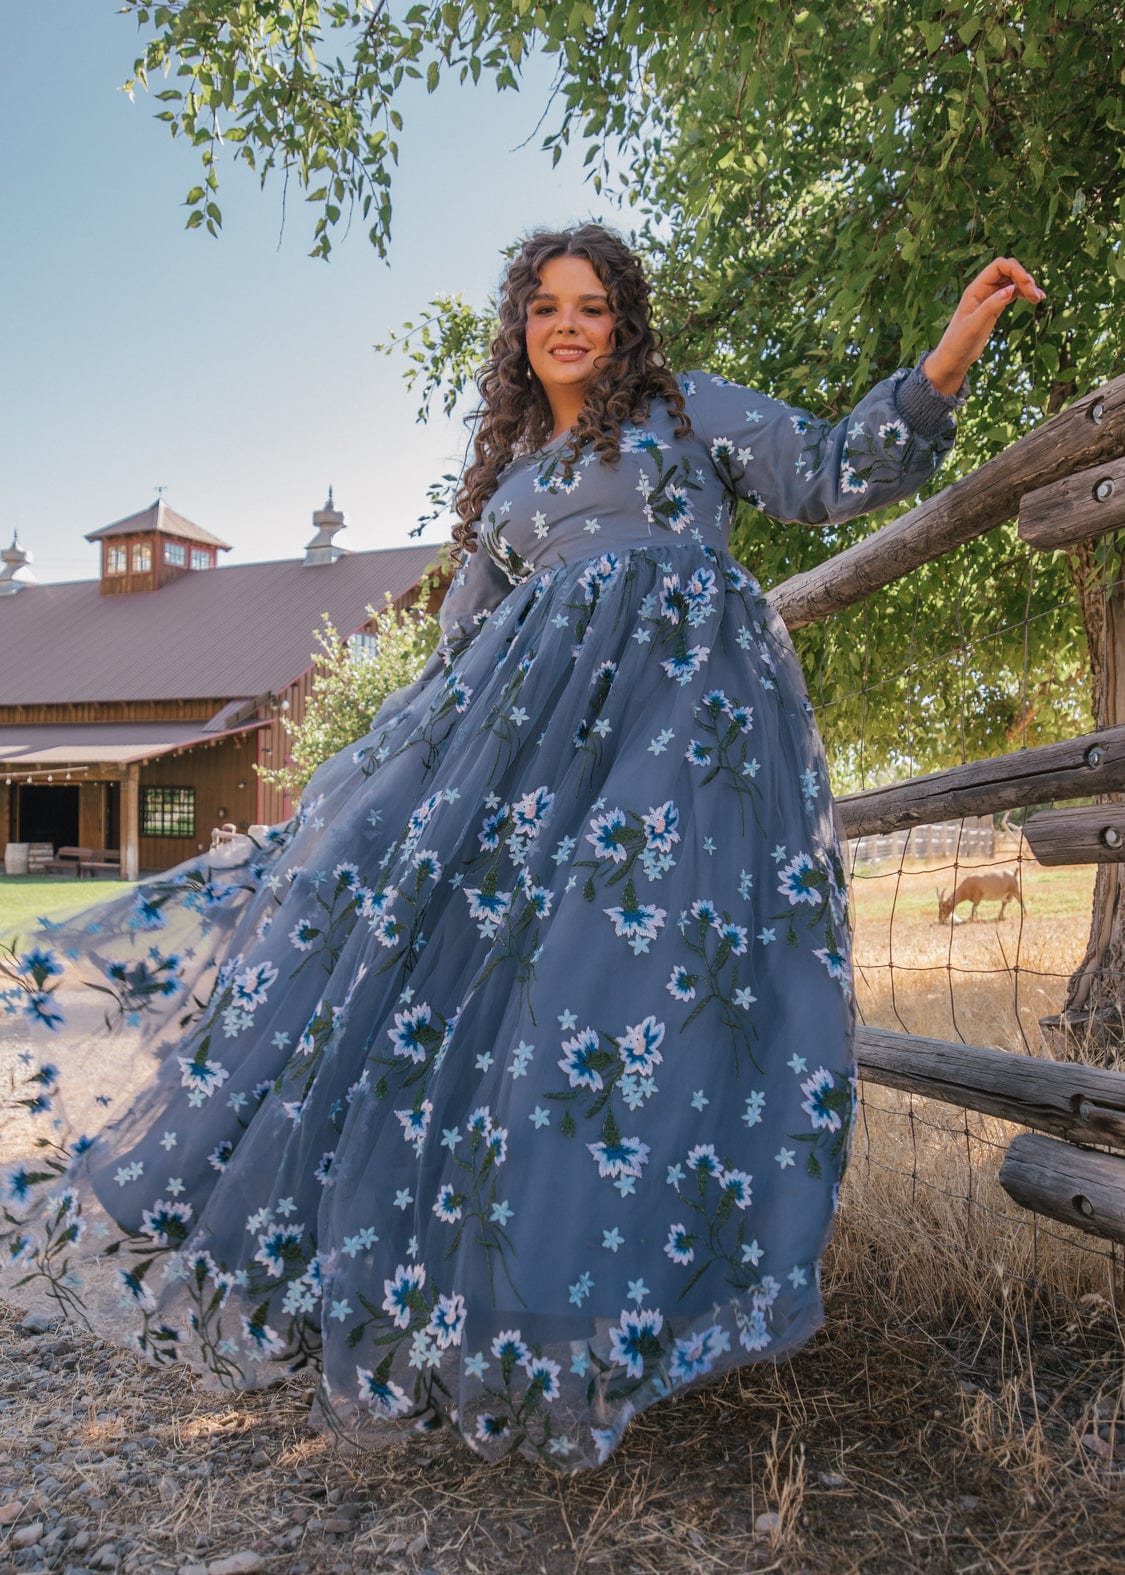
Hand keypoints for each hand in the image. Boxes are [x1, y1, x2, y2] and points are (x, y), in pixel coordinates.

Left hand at [923, 257, 1044, 395]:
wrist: (953, 358)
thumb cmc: (958, 342)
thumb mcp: (974, 325)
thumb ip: (991, 306)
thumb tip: (1011, 289)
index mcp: (975, 289)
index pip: (999, 266)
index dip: (1015, 269)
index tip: (1028, 283)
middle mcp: (983, 289)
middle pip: (1008, 270)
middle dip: (1023, 278)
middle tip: (1035, 295)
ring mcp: (990, 297)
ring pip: (1013, 282)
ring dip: (1027, 286)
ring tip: (1039, 298)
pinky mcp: (995, 307)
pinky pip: (1013, 293)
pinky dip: (1025, 294)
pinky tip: (1036, 300)